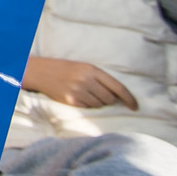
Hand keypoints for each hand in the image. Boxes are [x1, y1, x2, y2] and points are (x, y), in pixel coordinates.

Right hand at [21, 56, 138, 109]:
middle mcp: (86, 80)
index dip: (129, 99)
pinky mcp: (71, 100)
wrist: (41, 71)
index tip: (135, 107)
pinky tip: (78, 97)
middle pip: (109, 99)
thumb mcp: (84, 68)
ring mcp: (78, 91)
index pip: (118, 87)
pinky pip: (88, 108)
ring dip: (97, 103)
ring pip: (99, 105)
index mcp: (92, 70)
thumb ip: (100, 79)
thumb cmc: (66, 69)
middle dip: (108, 99)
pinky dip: (87, 105)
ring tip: (85, 94)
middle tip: (98, 94)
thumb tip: (118, 96)